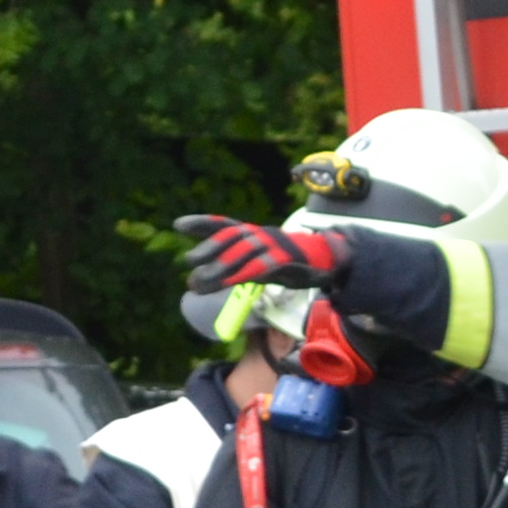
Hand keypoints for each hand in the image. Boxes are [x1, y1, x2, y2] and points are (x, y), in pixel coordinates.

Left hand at [174, 215, 329, 295]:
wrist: (329, 261)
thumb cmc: (292, 263)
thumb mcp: (261, 261)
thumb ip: (237, 266)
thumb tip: (204, 277)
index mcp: (254, 234)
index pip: (225, 225)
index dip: (202, 223)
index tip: (179, 225)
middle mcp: (262, 235)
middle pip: (231, 238)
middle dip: (208, 248)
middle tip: (187, 261)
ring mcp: (275, 246)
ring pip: (242, 254)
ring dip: (218, 268)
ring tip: (197, 283)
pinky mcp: (286, 261)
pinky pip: (261, 267)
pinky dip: (242, 274)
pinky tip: (227, 283)